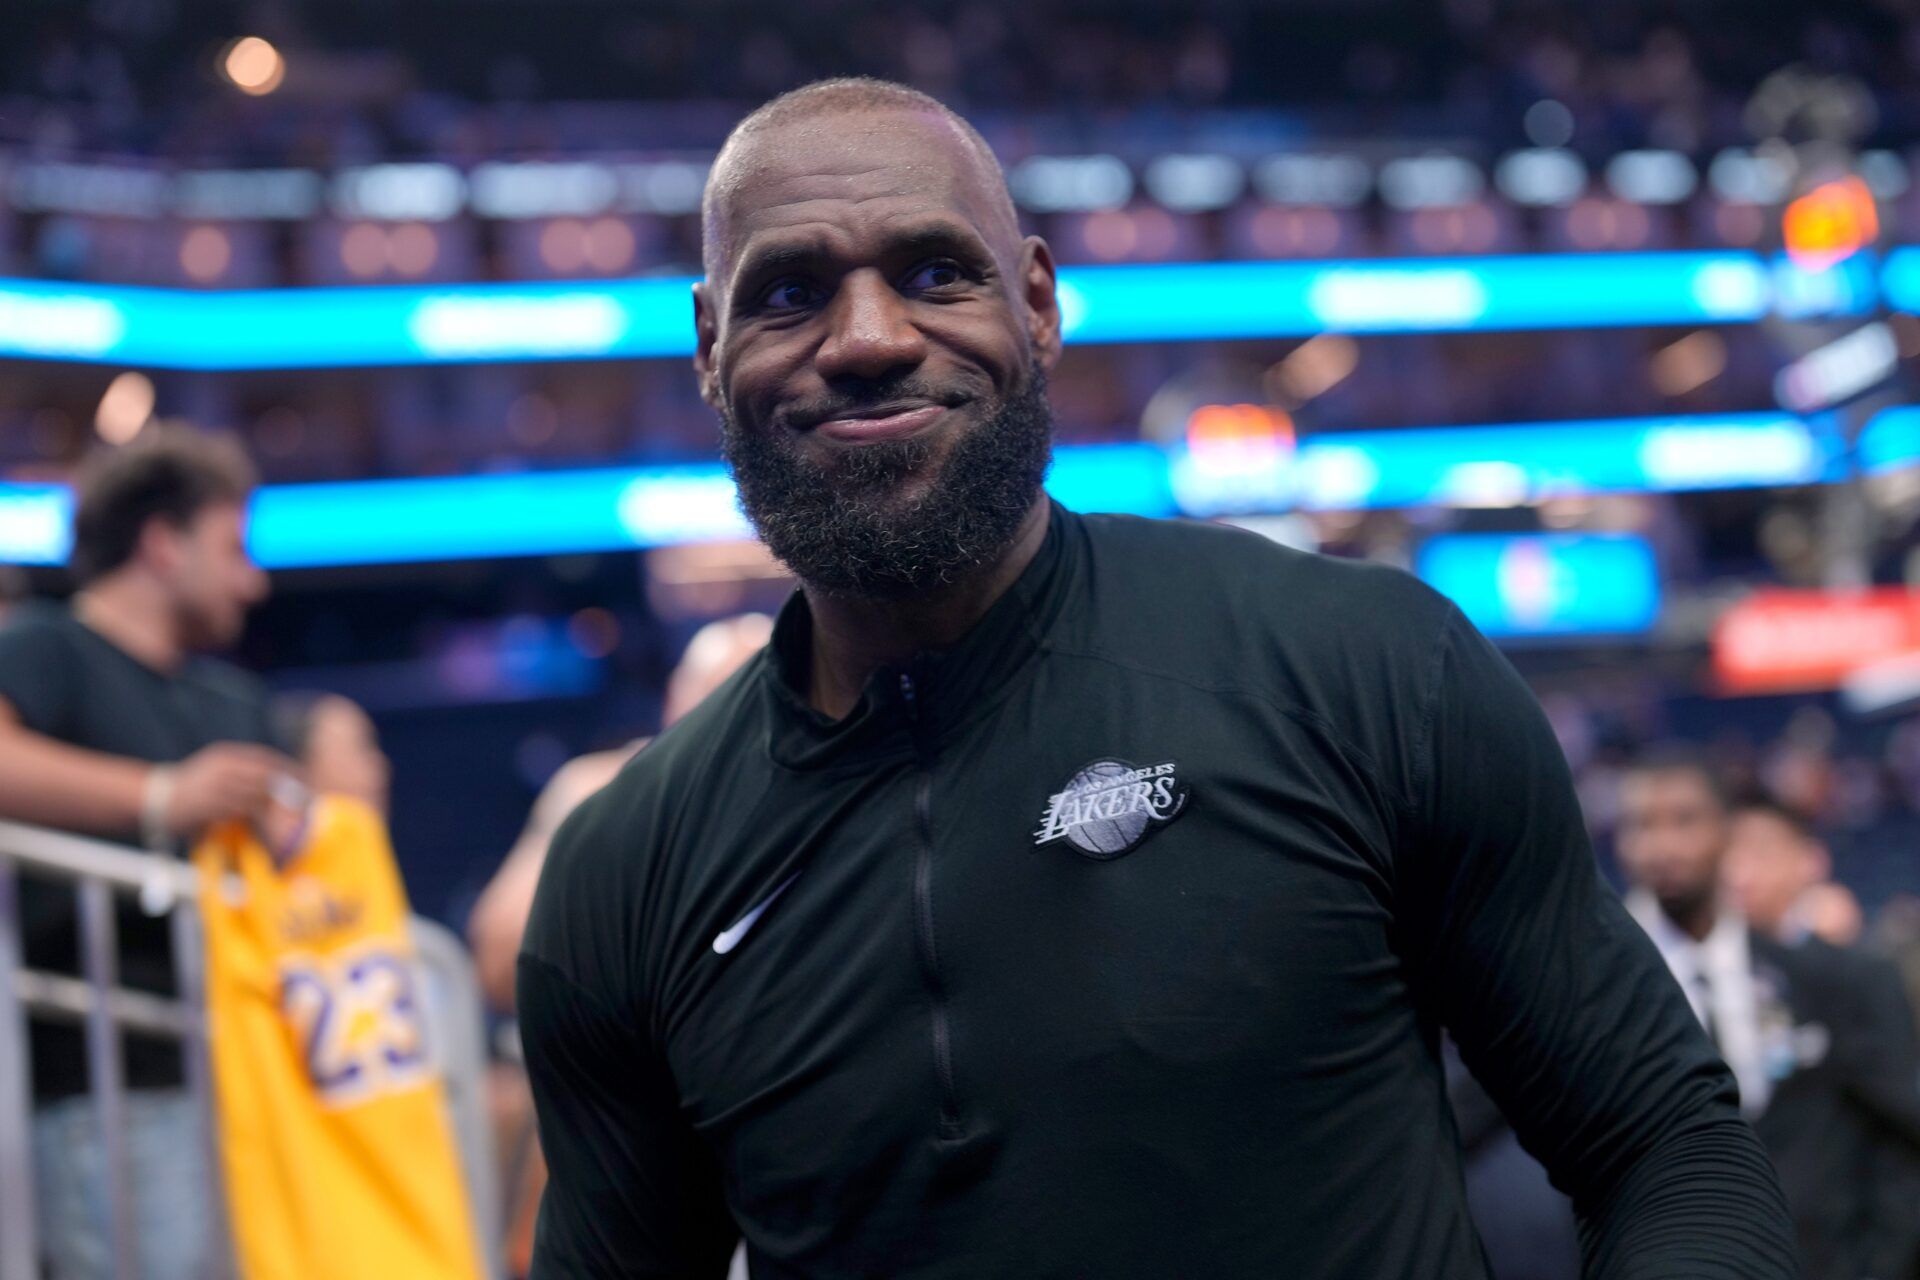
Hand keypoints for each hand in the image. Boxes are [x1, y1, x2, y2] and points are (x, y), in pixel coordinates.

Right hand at [164, 742, 303, 835]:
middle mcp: (224, 767)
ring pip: (258, 793)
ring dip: (278, 804)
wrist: (156, 798)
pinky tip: (271, 823)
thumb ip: (240, 774)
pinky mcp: (212, 805)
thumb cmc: (191, 788)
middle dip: (289, 787)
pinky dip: (260, 816)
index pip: (266, 759)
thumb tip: (271, 784)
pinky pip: (243, 810)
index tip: (305, 777)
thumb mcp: (215, 771)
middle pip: (267, 775)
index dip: (288, 768)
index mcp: (227, 756)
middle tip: (307, 798)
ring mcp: (218, 785)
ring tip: (295, 814)